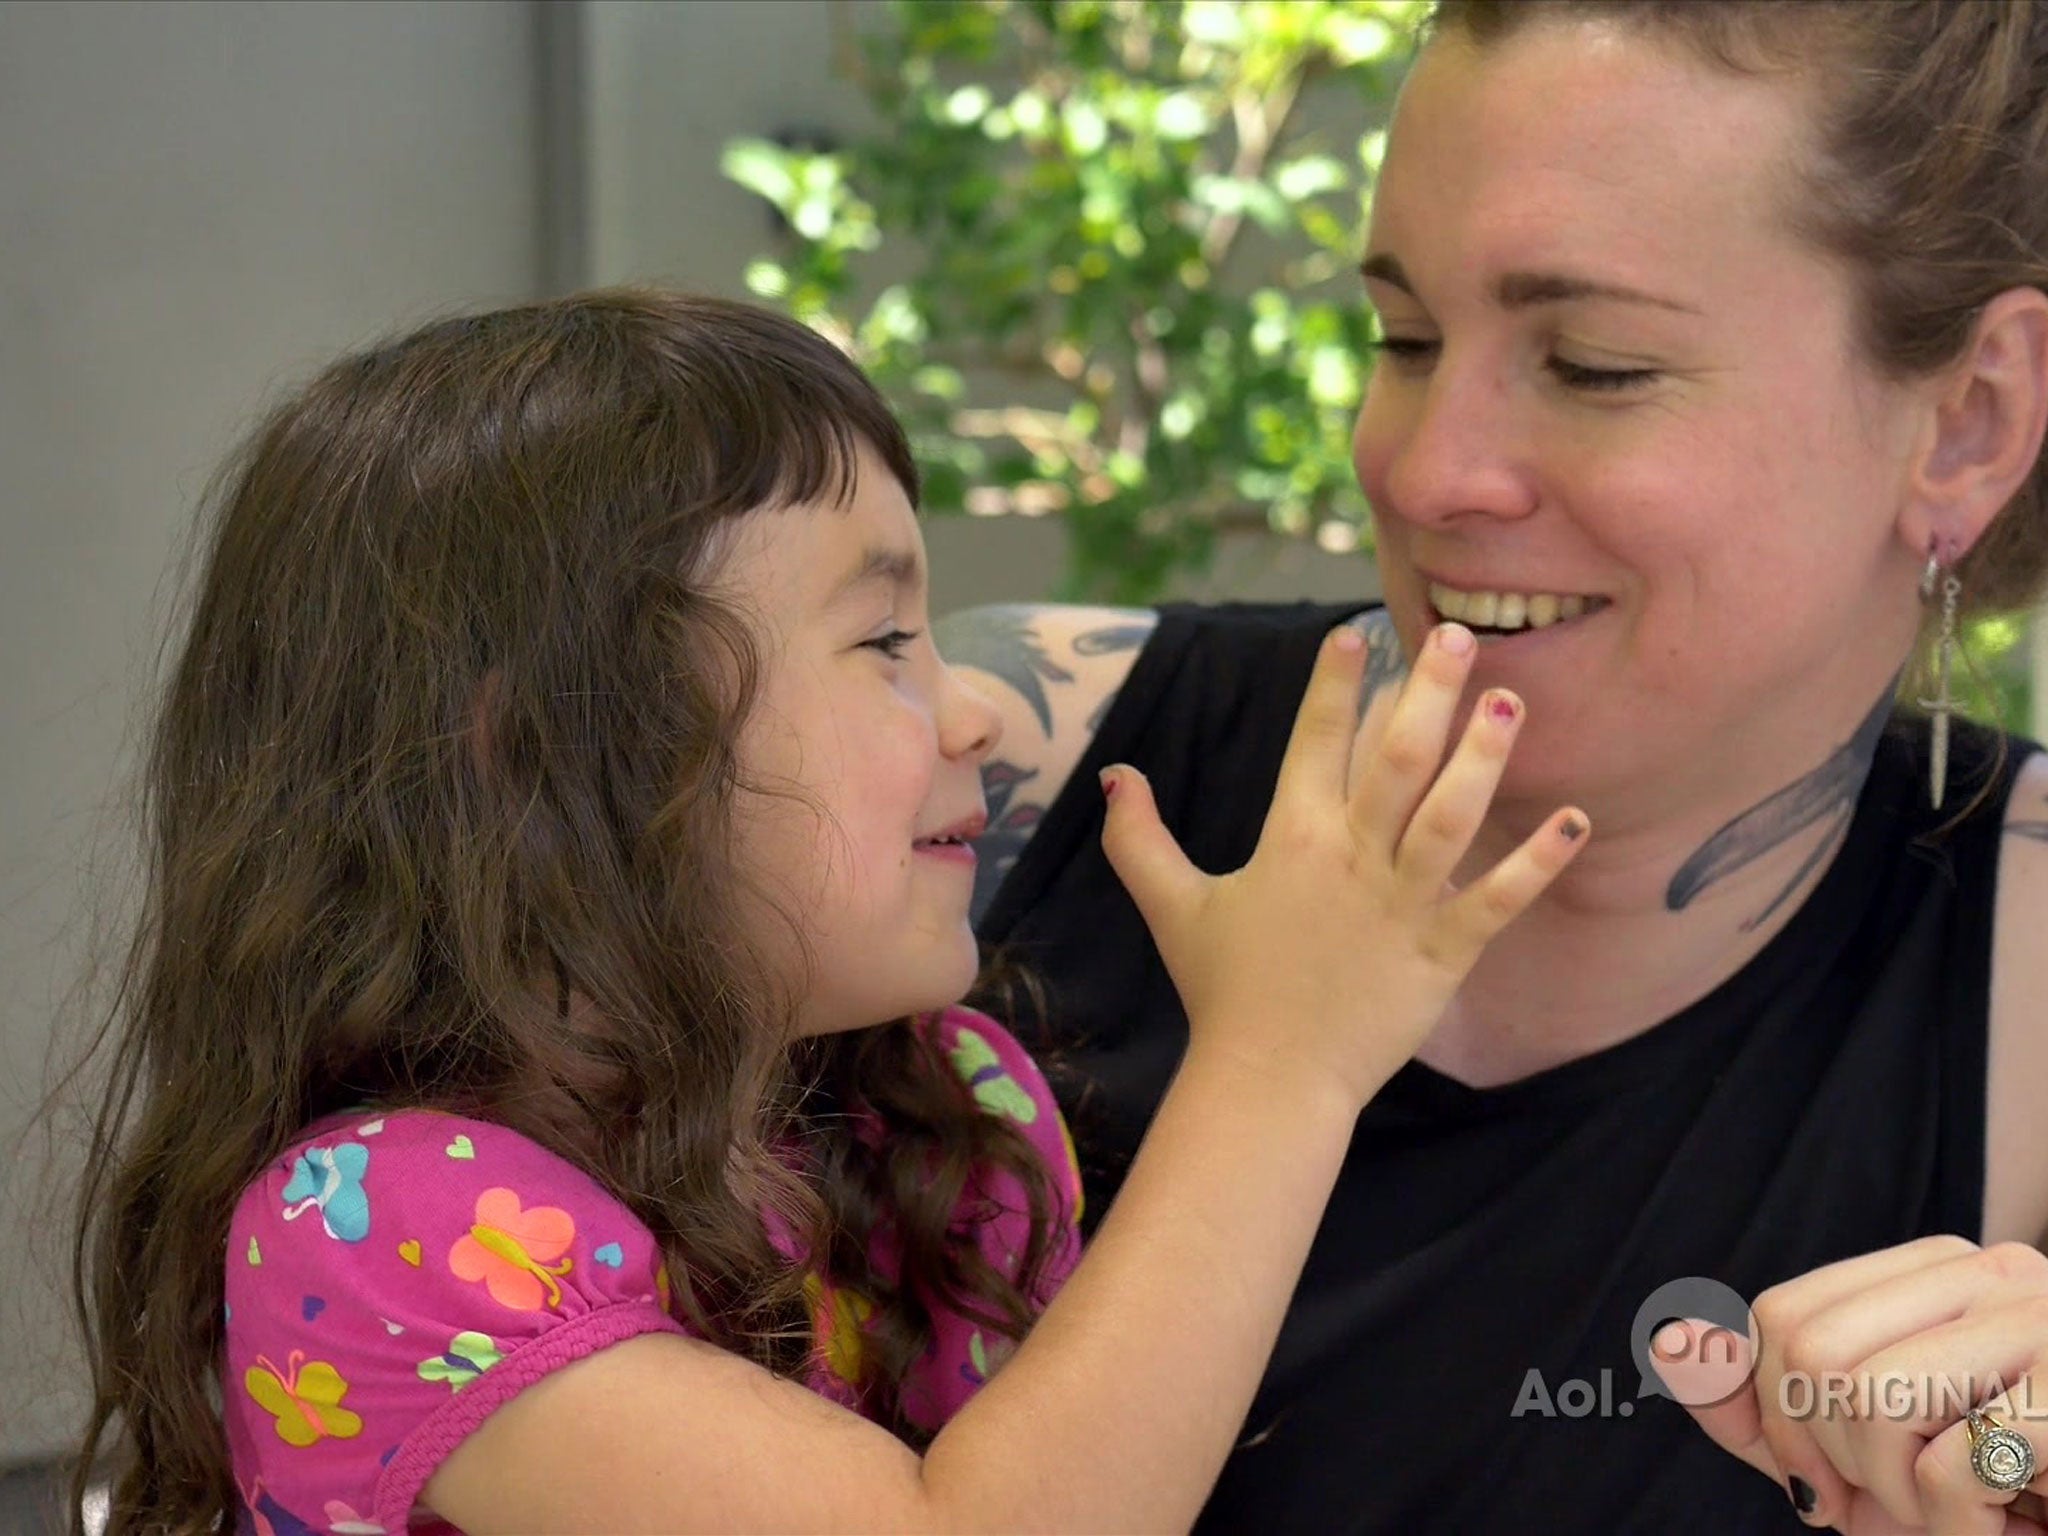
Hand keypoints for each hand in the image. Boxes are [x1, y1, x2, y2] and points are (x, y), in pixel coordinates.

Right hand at [1097, 620, 1587, 1112]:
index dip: (1336, 684)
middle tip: (1458, 636)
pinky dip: (1536, 863)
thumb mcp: (1170, 907)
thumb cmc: (1223, 992)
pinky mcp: (1440, 955)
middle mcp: (1349, 860)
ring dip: (1485, 756)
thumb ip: (1138, 838)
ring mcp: (1399, 906)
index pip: (1315, 741)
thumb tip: (1115, 773)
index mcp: (1291, 840)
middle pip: (1397, 759)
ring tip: (1512, 700)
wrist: (1268, 1081)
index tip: (1358, 632)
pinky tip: (1573, 819)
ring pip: (1451, 816)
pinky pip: (1496, 900)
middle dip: (1429, 692)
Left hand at [1660, 1236, 2047, 1533]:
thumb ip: (1759, 1407)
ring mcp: (2044, 1318)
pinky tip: (2016, 1525)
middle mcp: (1992, 1269)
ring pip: (1871, 1400)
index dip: (1780, 1418)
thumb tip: (1669, 1343)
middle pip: (1812, 1351)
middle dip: (1834, 1460)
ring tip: (1966, 1512)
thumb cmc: (1987, 1498)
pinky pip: (1947, 1470)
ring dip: (1899, 1499)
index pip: (1782, 1315)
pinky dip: (1962, 1532)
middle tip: (1902, 1507)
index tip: (1831, 1485)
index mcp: (1935, 1268)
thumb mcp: (1852, 1457)